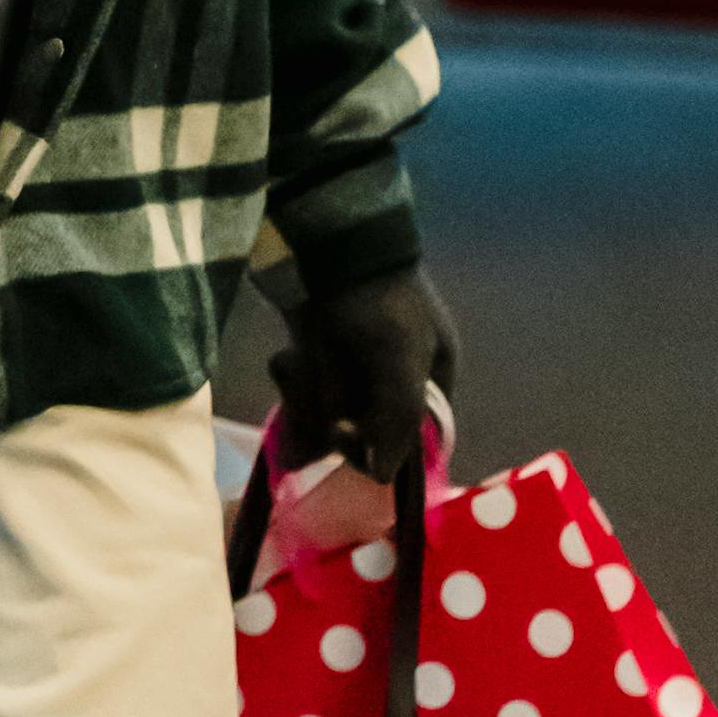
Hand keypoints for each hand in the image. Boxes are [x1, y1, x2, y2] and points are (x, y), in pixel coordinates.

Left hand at [269, 262, 455, 559]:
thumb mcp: (401, 360)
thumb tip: (384, 476)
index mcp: (430, 380)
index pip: (408, 443)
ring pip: (324, 416)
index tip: (342, 432)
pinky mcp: (314, 355)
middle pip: (360, 434)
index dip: (373, 448)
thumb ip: (399, 420)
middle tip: (318, 390)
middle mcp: (392, 380)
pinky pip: (301, 391)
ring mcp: (350, 368)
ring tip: (299, 360)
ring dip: (306, 396)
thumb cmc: (375, 300)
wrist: (324, 239)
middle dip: (330, 416)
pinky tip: (288, 353)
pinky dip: (291, 376)